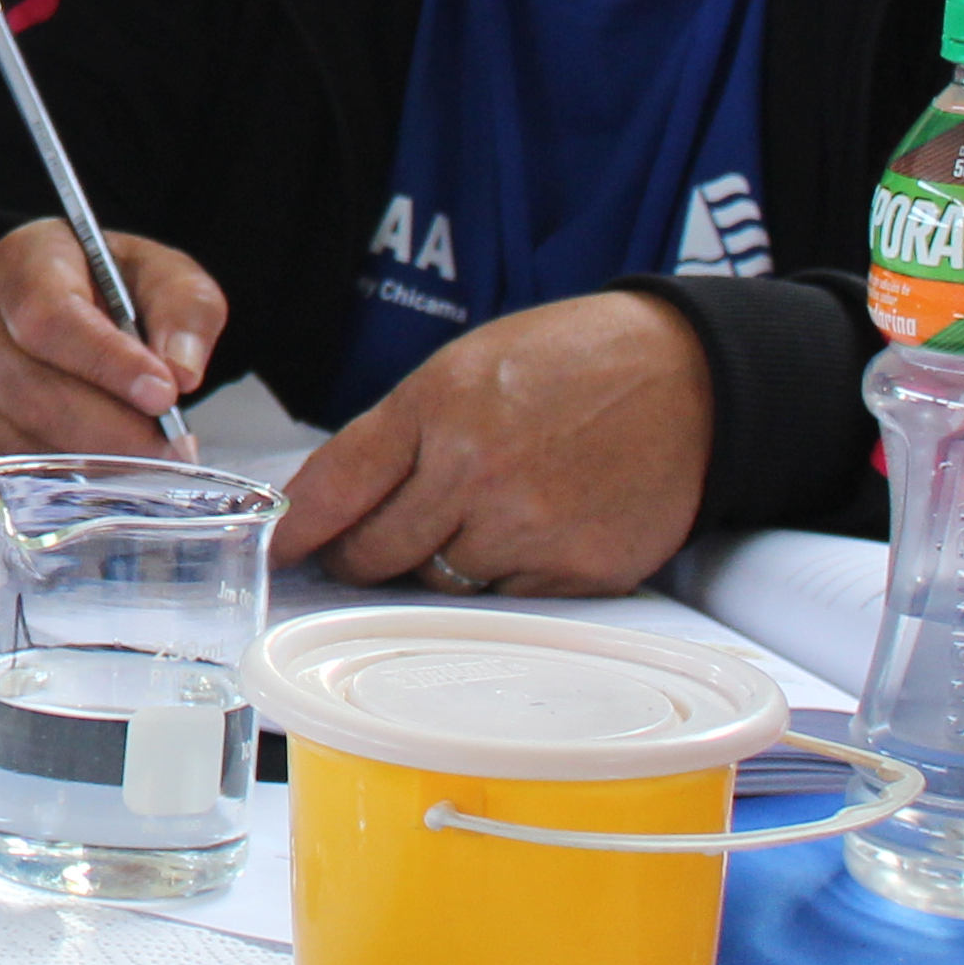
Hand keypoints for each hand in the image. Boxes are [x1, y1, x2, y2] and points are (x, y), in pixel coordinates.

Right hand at [0, 222, 227, 475]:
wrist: (16, 296)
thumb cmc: (93, 287)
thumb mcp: (149, 272)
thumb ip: (181, 307)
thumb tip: (183, 371)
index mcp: (22, 264)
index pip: (51, 318)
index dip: (108, 363)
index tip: (166, 396)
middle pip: (32, 392)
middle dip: (112, 433)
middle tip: (171, 452)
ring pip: (11, 441)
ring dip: (86, 464)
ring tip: (140, 463)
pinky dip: (50, 482)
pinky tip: (92, 472)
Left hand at [275, 290, 709, 594]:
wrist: (689, 379)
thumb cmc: (569, 364)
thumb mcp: (465, 368)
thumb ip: (398, 433)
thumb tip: (331, 502)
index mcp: (436, 408)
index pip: (335, 488)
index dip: (296, 530)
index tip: (275, 551)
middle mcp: (476, 473)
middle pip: (375, 554)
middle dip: (357, 559)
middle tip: (358, 554)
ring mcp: (529, 528)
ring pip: (437, 584)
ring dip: (433, 567)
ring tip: (465, 525)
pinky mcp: (578, 573)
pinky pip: (503, 600)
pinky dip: (499, 578)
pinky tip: (523, 536)